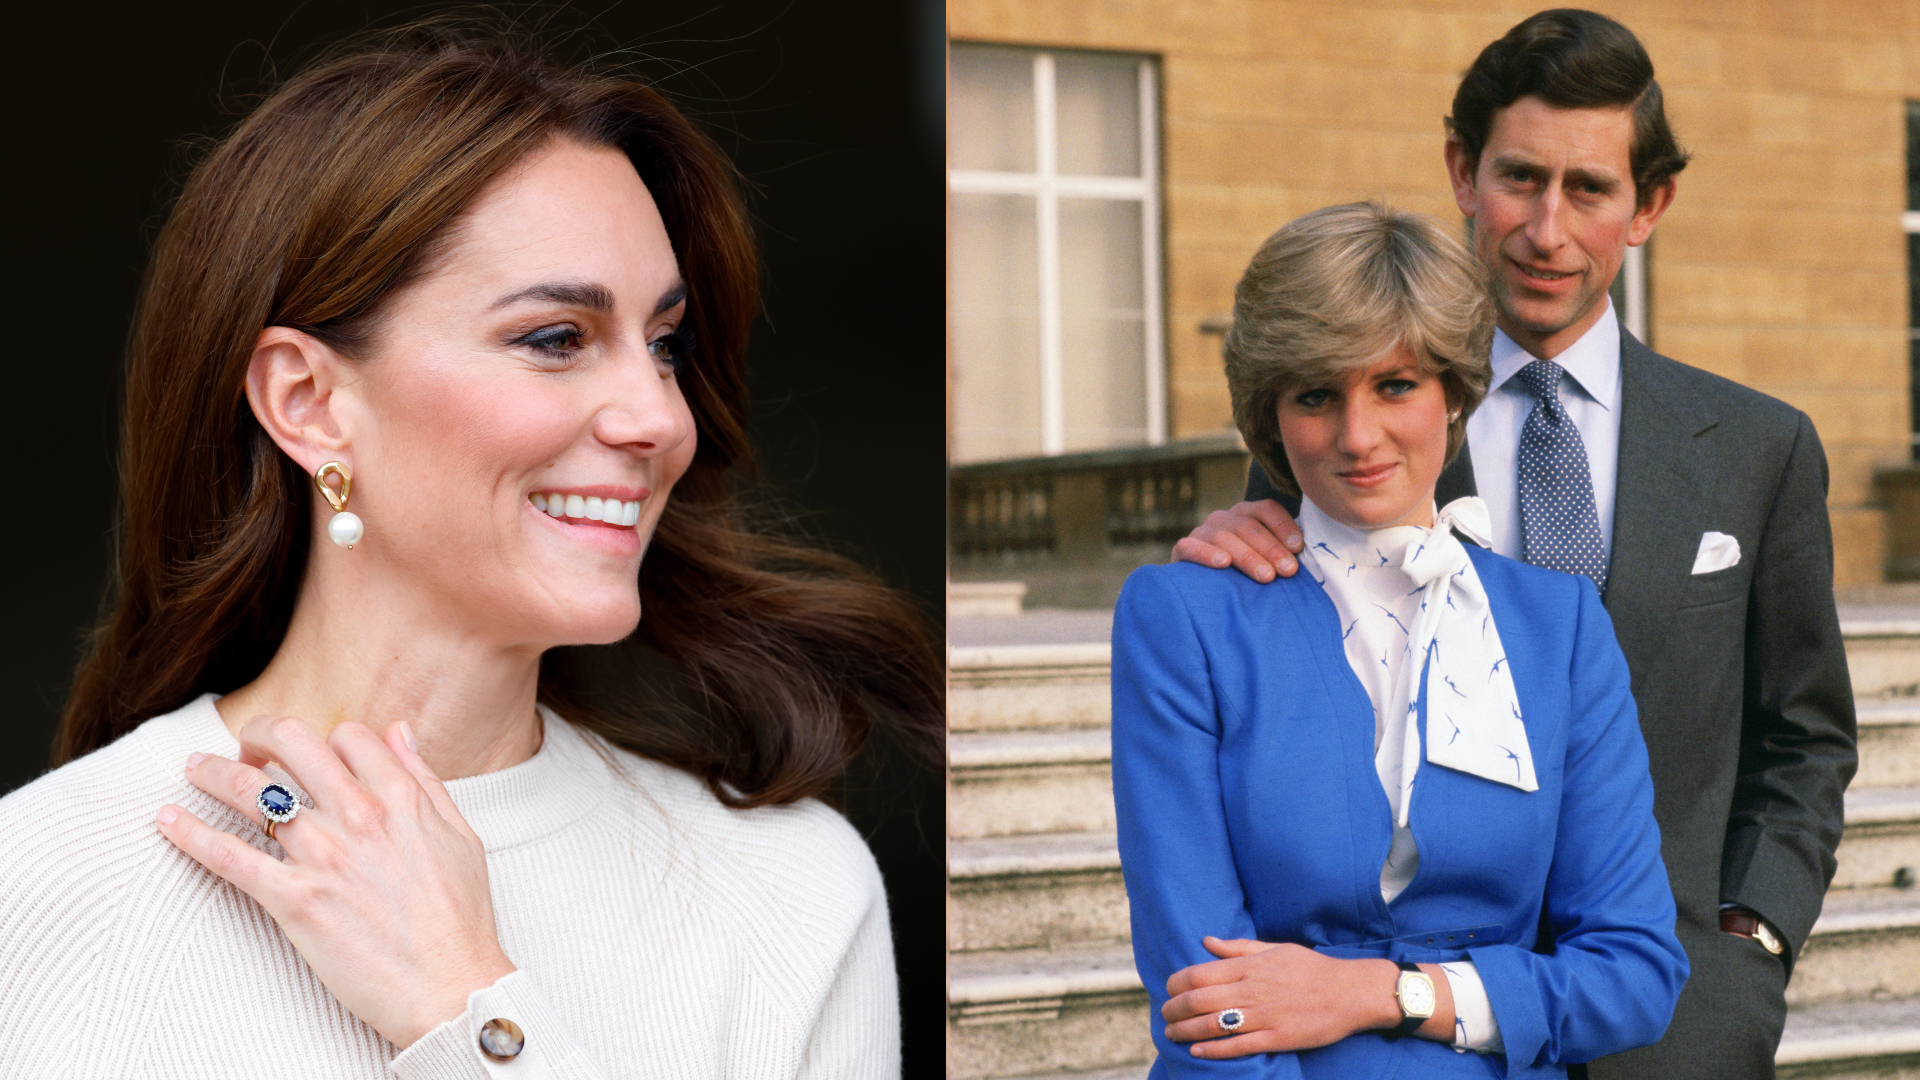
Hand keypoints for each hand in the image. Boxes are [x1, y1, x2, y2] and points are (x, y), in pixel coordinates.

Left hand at [158, 715, 515, 1048]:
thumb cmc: (459, 919)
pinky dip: (192, 834)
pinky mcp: (295, 899)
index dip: (323, 738)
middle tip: (243, 747)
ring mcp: (324, 855)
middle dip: (257, 734)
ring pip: (252, 792)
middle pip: (292, 743)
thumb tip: (399, 734)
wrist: (449, 985)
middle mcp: (360, 815)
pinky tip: (169, 820)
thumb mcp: (459, 836)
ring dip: (213, 772)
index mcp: (402, 798)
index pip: (348, 736)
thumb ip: (426, 780)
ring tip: (195, 769)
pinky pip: (230, 856)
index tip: (307, 755)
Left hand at [1162, 937, 1450, 1057]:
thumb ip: (1237, 947)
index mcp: (1249, 966)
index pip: (1198, 974)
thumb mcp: (1274, 948)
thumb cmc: (1310, 968)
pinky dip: (1213, 1050)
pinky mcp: (1277, 1038)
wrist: (1350, 992)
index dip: (1175, 984)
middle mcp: (1251, 990)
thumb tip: (1206, 941)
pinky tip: (1197, 1050)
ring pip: (1213, 1025)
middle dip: (1173, 1009)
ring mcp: (1264, 1016)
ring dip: (1185, 1031)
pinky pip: (1238, 1046)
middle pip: (1198, 1001)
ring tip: (1171, 1034)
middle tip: (1164, 1015)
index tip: (1168, 989)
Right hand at [1171, 500, 1303, 582]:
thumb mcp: (1267, 561)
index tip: (1299, 548)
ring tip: (1265, 576)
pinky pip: (1190, 546)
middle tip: (1288, 571)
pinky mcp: (1182, 550)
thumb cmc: (1247, 577)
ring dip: (1247, 556)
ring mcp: (1202, 532)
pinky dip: (1206, 553)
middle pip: (1248, 526)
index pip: (1267, 509)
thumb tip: (1309, 556)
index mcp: (1247, 514)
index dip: (1283, 526)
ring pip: (1223, 537)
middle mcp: (1224, 518)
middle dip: (1271, 548)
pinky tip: (1223, 563)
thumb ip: (1284, 554)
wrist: (1208, 595)